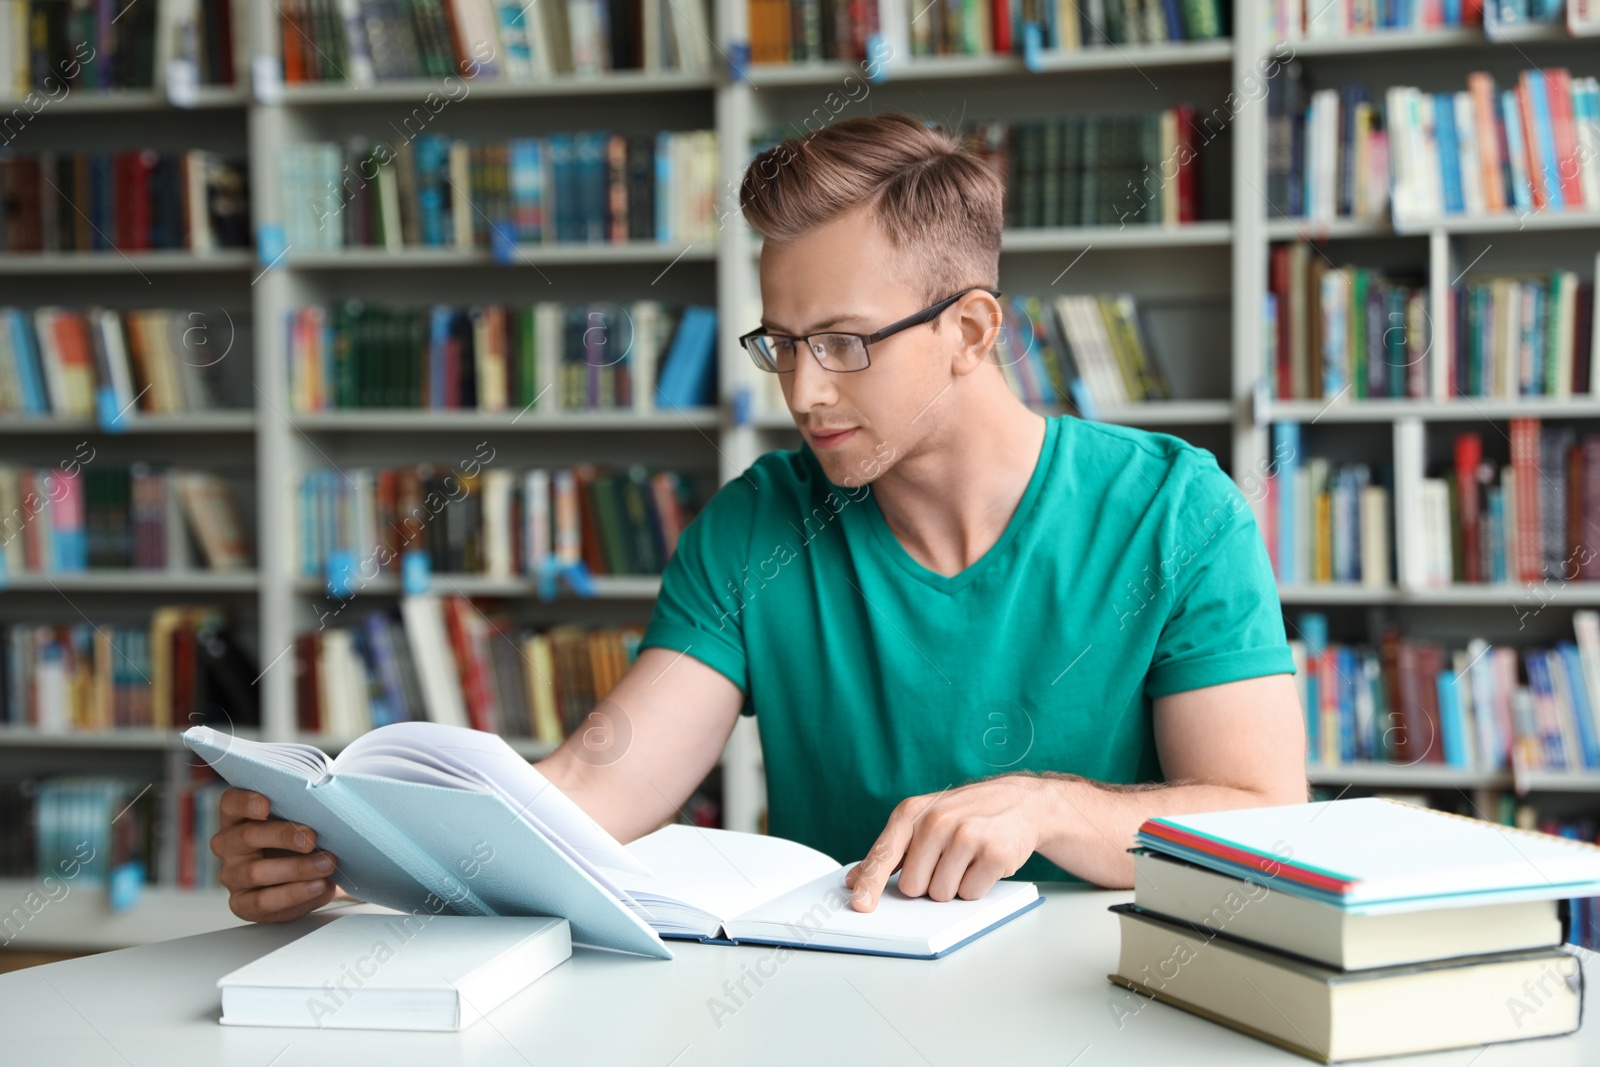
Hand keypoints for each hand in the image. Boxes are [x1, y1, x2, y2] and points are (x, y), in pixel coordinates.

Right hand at [212, 788, 343, 921]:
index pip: (231, 803)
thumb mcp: (306, 823)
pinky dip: (294, 893)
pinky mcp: (242, 903)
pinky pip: (263, 901)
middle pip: (246, 836)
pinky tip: (317, 886)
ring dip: (296, 868)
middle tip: (311, 838)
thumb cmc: (307, 843)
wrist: (318, 880)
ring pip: (256, 871)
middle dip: (282, 836)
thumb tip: (329, 808)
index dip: (245, 802)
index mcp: (239, 817)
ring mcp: (232, 875)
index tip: (266, 805)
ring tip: (326, 865)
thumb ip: (307, 813)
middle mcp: (229, 844)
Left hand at [843, 776, 1045, 911]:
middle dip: (928, 884)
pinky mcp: (994, 853)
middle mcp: (936, 821)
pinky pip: (970, 894)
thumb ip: (891, 850)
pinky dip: (977, 886)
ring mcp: (966, 836)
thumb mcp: (924, 819)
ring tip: (967, 860)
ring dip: (954, 886)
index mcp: (912, 812)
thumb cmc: (966, 814)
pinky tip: (984, 863)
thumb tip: (856, 879)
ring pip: (941, 894)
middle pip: (913, 887)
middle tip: (946, 861)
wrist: (1021, 802)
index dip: (870, 883)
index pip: (884, 854)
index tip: (860, 904)